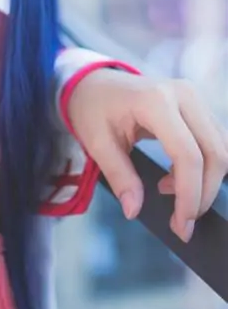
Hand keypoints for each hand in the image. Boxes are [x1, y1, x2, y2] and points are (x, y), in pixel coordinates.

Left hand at [66, 69, 227, 241]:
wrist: (96, 83)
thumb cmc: (94, 108)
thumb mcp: (96, 142)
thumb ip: (119, 176)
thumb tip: (134, 210)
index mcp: (155, 101)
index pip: (188, 155)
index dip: (190, 195)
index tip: (181, 225)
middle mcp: (183, 95)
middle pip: (214, 155)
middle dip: (203, 195)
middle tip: (181, 222)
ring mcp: (195, 97)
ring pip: (221, 150)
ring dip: (205, 182)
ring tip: (169, 190)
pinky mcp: (199, 106)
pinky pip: (216, 143)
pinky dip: (204, 168)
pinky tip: (175, 176)